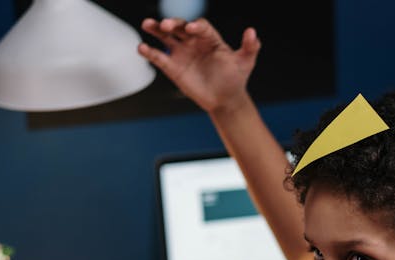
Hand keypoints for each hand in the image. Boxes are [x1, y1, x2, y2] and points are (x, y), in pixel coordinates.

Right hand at [138, 18, 260, 112]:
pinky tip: (142, 48)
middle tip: (166, 25)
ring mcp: (182, 53)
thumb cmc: (235, 79)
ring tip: (147, 24)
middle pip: (180, 27)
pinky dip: (149, 52)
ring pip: (165, 37)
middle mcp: (193, 42)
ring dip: (156, 29)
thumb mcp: (246, 62)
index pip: (200, 27)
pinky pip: (158, 57)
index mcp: (210, 38)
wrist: (225, 100)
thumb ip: (250, 47)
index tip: (192, 29)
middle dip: (173, 24)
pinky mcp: (172, 67)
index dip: (196, 26)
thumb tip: (252, 32)